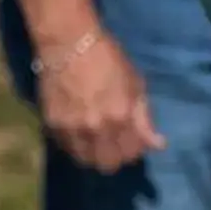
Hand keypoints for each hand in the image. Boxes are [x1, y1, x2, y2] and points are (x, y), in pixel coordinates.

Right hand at [37, 33, 164, 173]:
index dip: (134, 150)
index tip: (133, 140)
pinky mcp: (52, 126)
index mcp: (122, 117)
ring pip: (86, 161)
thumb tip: (158, 145)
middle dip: (115, 157)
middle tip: (115, 143)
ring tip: (97, 138)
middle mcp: (97, 128)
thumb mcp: (136, 85)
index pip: (131, 154)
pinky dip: (76, 145)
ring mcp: (72, 129)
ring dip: (94, 154)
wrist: (69, 44)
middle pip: (108, 164)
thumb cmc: (109, 60)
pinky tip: (80, 130)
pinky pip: (67, 148)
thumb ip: (145, 119)